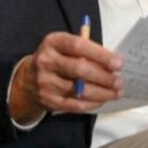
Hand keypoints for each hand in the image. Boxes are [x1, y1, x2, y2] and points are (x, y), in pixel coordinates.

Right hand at [9, 31, 123, 121]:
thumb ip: (87, 51)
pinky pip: (74, 105)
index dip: (100, 55)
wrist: (28, 78)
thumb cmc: (57, 59)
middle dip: (104, 77)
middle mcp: (46, 61)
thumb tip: (113, 63)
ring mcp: (45, 82)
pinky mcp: (48, 100)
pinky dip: (92, 103)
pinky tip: (102, 100)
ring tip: (116, 92)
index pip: (78, 46)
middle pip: (79, 70)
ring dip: (102, 93)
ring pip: (79, 90)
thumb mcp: (66, 47)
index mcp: (53, 42)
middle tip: (119, 81)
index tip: (118, 63)